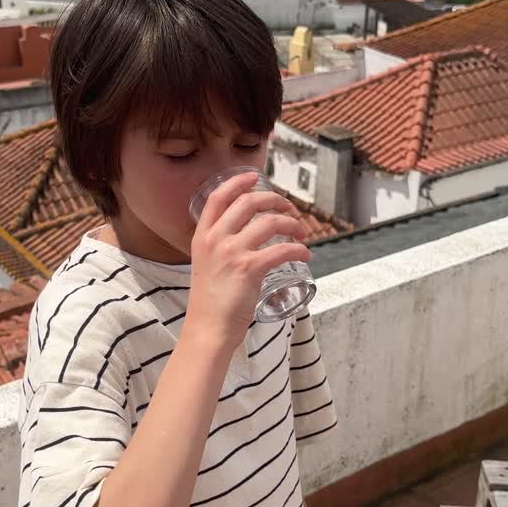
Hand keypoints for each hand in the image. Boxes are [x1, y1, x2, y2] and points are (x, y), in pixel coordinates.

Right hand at [187, 171, 310, 350]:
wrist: (208, 328)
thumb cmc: (210, 302)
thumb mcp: (204, 265)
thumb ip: (218, 247)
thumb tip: (243, 237)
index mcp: (202, 236)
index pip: (218, 197)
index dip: (238, 183)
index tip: (255, 178)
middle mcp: (215, 240)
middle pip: (249, 203)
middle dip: (275, 200)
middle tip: (289, 208)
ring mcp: (232, 253)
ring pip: (270, 222)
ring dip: (292, 224)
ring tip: (302, 233)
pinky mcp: (250, 269)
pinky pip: (282, 250)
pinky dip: (299, 249)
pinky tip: (305, 254)